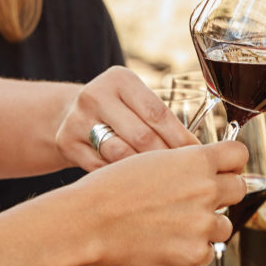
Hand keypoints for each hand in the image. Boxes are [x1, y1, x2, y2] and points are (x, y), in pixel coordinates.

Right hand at [55, 66, 198, 170]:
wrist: (70, 115)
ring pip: (120, 153)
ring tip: (165, 182)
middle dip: (166, 157)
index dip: (180, 138)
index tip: (199, 155)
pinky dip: (121, 178)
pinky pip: (101, 167)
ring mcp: (77, 119)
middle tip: (185, 175)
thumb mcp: (137, 101)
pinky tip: (137, 185)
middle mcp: (95, 95)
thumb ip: (160, 119)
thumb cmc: (120, 111)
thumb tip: (198, 151)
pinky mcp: (66, 143)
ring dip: (145, 171)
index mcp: (120, 79)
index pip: (158, 113)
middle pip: (141, 135)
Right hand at [75, 141, 247, 265]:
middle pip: (239, 189)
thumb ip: (188, 162)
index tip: (227, 169)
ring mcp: (202, 223)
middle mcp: (206, 189)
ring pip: (225, 225)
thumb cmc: (112, 190)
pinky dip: (193, 251)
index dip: (232, 163)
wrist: (88, 223)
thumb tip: (209, 166)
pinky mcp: (193, 253)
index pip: (239, 155)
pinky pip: (208, 252)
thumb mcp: (154, 159)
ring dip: (208, 226)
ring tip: (177, 225)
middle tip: (199, 200)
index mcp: (197, 161)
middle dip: (223, 194)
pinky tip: (169, 243)